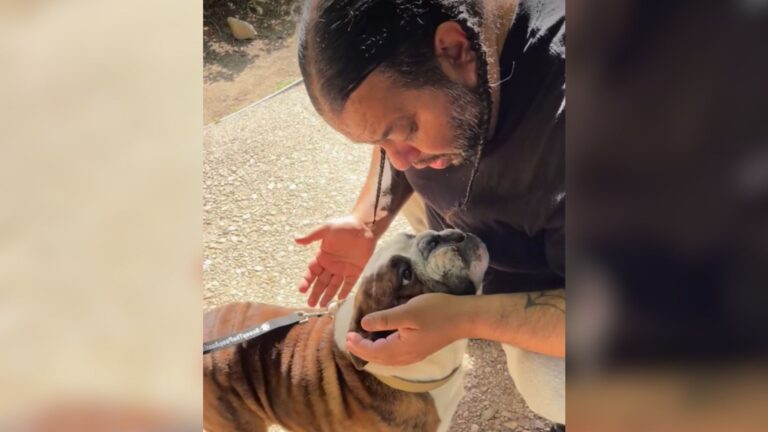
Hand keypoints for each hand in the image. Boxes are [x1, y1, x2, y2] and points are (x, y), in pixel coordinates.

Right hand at [295, 214, 375, 306]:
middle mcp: (332, 264)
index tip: (302, 289)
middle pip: (321, 282)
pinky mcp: (356, 270)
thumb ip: (312, 236)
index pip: (312, 271)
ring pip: (333, 285)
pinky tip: (339, 299)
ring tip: (322, 306)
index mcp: (323, 256)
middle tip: (310, 304)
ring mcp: (343, 269)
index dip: (306, 281)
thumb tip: (295, 239)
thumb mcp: (326, 228)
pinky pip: (349, 284)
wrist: (366, 226)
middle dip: (315, 293)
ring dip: (328, 295)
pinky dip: (344, 291)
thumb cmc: (345, 225)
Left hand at [346, 293, 472, 365]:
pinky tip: (381, 343)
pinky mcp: (419, 351)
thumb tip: (364, 324)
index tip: (346, 334)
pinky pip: (394, 356)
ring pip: (386, 359)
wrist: (463, 318)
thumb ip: (385, 319)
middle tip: (348, 339)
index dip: (358, 345)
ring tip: (360, 342)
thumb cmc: (436, 311)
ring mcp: (414, 355)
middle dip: (361, 350)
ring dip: (371, 352)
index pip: (373, 351)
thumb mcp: (408, 311)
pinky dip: (382, 352)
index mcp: (401, 348)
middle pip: (378, 358)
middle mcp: (406, 357)